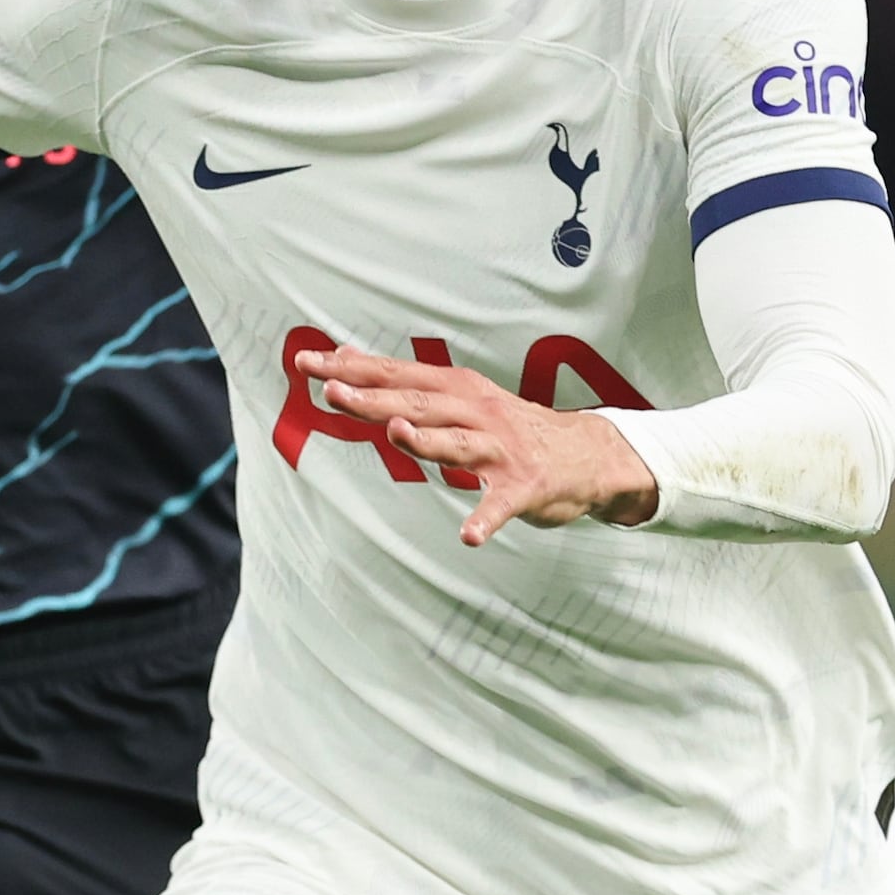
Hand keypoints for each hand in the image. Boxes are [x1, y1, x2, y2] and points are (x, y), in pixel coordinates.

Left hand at [296, 347, 658, 545]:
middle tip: (330, 390)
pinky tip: (468, 536)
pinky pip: (499, 506)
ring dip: (425, 439)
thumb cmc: (509, 426)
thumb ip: (404, 382)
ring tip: (395, 433)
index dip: (351, 369)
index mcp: (456, 390)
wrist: (586, 454)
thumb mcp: (459, 394)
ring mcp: (500, 450)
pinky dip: (484, 521)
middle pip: (416, 404)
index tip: (308, 363)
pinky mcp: (522, 487)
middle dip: (373, 398)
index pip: (395, 375)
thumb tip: (345, 357)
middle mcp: (476, 413)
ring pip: (456, 444)